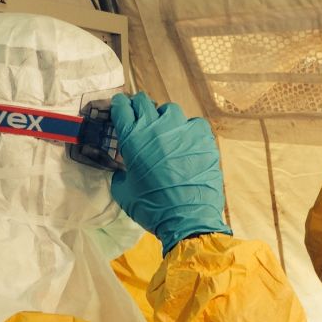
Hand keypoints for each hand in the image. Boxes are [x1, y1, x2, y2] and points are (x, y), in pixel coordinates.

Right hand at [109, 92, 231, 254]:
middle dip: (139, 108)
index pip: (121, 106)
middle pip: (143, 102)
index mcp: (133, 138)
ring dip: (164, 119)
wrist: (188, 219)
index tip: (120, 111)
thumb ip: (120, 174)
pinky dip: (188, 131)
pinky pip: (193, 124)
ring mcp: (182, 129)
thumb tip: (124, 170)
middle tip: (140, 121)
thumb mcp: (124, 192)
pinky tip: (188, 145)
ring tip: (166, 135)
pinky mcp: (203, 136)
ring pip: (169, 110)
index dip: (119, 106)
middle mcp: (156, 127)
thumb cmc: (152, 208)